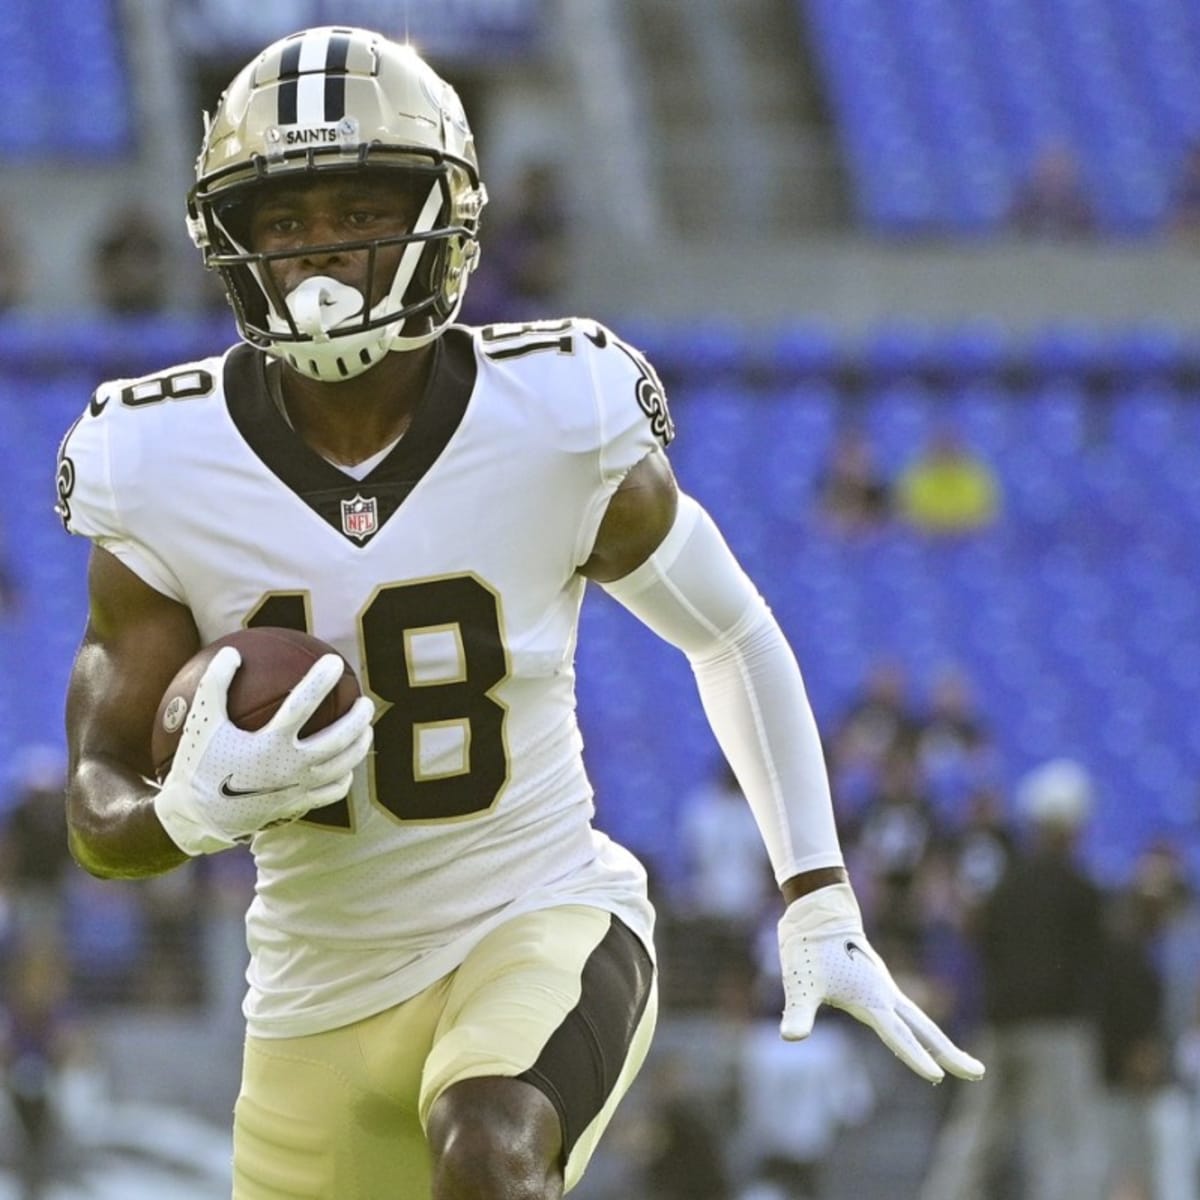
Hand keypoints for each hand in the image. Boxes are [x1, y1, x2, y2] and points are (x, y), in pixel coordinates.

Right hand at [153, 647, 373, 854]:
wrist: (196, 817)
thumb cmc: (198, 763)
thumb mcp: (201, 721)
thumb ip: (215, 684)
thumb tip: (231, 650)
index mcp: (268, 744)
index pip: (303, 705)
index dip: (321, 680)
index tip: (335, 662)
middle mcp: (289, 767)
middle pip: (338, 739)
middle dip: (358, 718)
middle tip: (364, 700)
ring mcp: (297, 789)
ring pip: (343, 766)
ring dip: (359, 744)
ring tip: (366, 728)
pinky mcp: (299, 805)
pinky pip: (333, 792)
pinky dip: (345, 777)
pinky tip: (346, 766)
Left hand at [777, 882, 984, 1083]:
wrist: (818, 911)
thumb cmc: (808, 947)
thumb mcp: (801, 983)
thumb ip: (799, 1012)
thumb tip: (791, 1037)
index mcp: (872, 998)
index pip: (898, 1035)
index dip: (915, 1057)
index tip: (936, 1078)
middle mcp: (885, 995)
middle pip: (925, 1029)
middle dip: (950, 1053)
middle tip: (977, 1074)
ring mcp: (884, 988)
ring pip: (920, 1020)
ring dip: (940, 1042)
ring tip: (960, 1064)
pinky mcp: (877, 984)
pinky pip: (906, 1013)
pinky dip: (921, 1030)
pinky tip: (920, 1040)